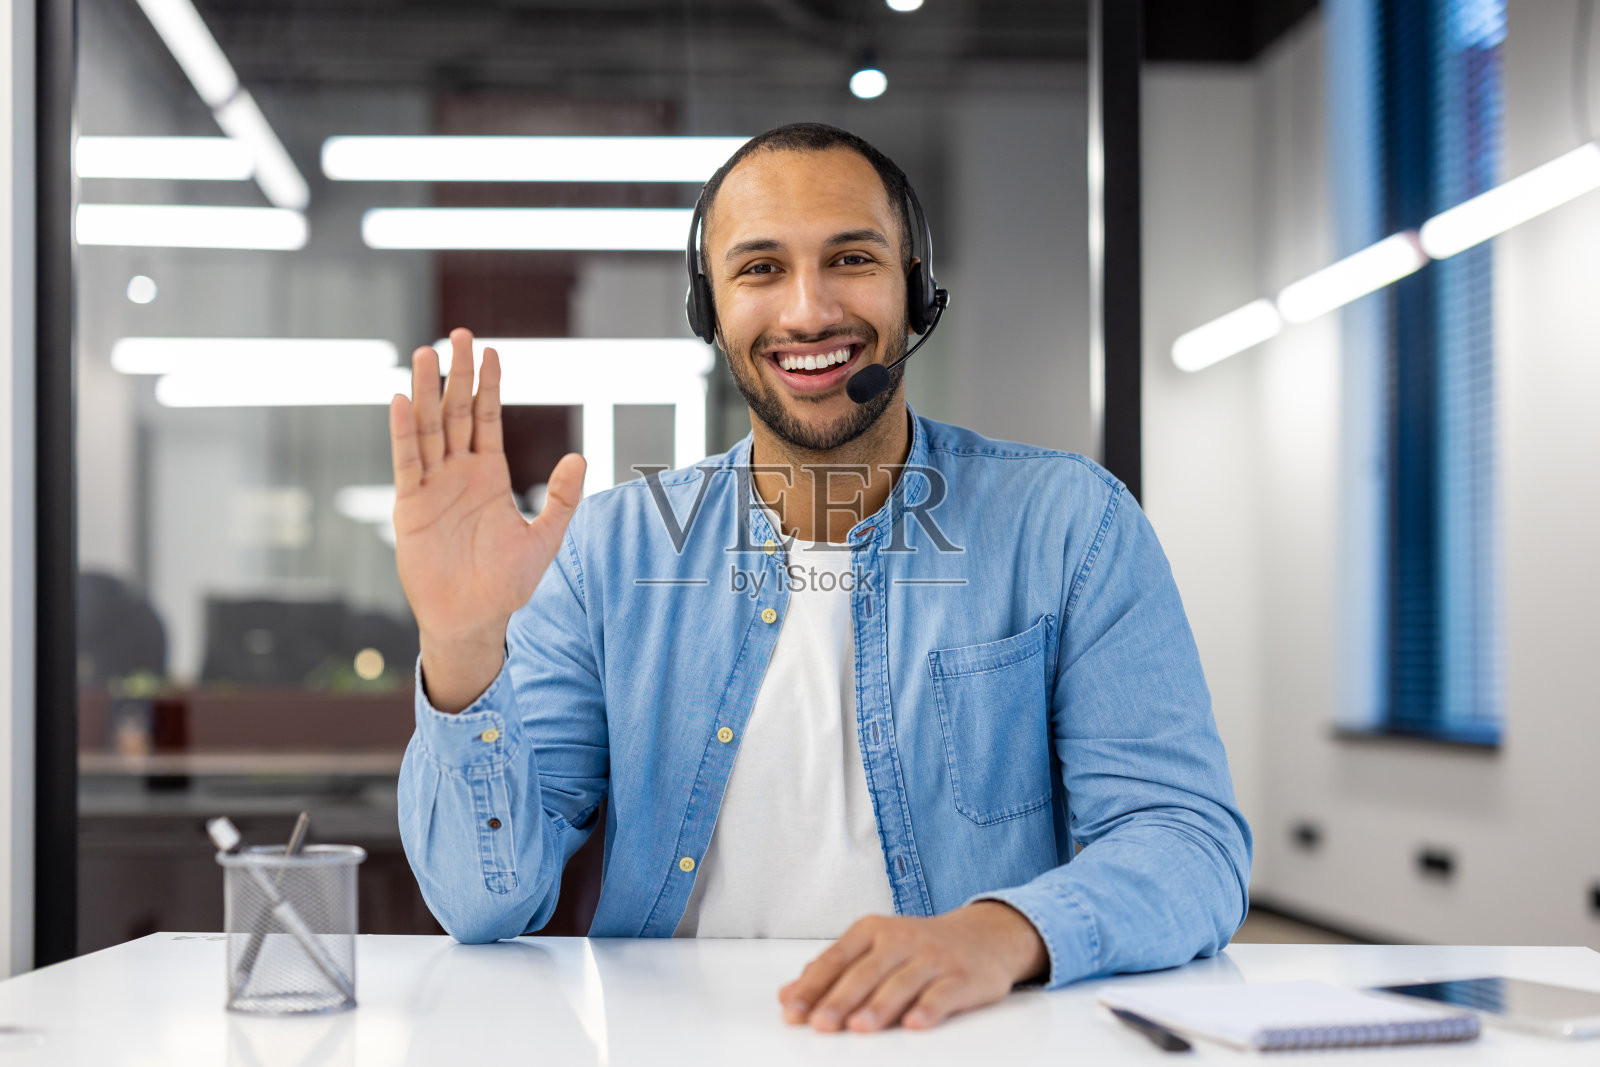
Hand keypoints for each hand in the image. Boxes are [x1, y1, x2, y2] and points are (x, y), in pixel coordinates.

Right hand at [389, 327, 585, 710]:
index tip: (490, 351)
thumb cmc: (507, 584)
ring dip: (426, 392)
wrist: (472, 619)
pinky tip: (401, 401)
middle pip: (455, 413)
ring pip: (428, 429)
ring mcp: (432, 486)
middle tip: (457, 335)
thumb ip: (561, 499)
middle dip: (456, 374)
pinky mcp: (411, 506)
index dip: (488, 386)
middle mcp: (459, 473)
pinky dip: (403, 432)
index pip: (487, 419)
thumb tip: (580, 458)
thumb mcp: (545, 539)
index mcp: (490, 475)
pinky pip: (407, 462)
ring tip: (424, 355)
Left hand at [777, 902, 1047, 1032]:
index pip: (836, 959)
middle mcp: (900, 940)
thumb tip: (787, 995)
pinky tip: (915, 1023)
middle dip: (840, 1000)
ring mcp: (932, 957)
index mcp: (872, 931)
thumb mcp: (874, 948)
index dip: (813, 986)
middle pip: (865, 972)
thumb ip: (832, 971)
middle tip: (820, 1024)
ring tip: (859, 1027)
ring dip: (879, 1006)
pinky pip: (943, 994)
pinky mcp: (962, 977)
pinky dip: (929, 1008)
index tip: (793, 1011)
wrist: (984, 935)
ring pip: (901, 983)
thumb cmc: (919, 947)